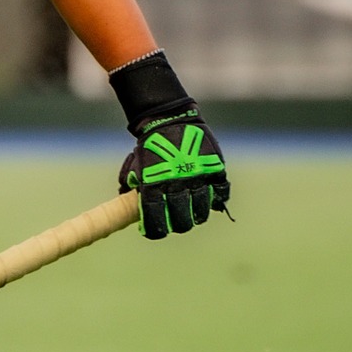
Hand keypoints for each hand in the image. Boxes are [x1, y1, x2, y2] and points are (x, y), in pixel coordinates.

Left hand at [118, 111, 229, 237]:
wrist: (169, 118)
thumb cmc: (150, 146)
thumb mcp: (137, 166)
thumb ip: (135, 187)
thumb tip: (131, 208)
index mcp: (155, 183)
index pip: (156, 217)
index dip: (156, 230)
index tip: (155, 233)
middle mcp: (177, 182)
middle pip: (181, 219)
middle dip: (179, 225)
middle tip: (178, 224)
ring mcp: (197, 175)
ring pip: (201, 209)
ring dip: (198, 216)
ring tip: (195, 215)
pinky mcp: (214, 168)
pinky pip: (221, 192)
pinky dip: (217, 199)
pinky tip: (211, 200)